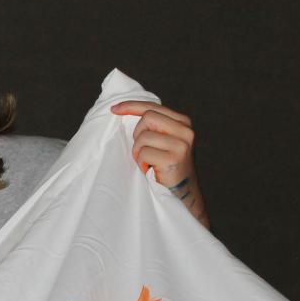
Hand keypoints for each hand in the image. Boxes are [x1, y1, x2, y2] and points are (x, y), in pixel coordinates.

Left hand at [113, 100, 209, 228]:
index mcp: (183, 122)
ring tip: (147, 162)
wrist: (182, 194)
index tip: (113, 109)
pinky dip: (142, 162)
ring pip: (144, 136)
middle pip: (147, 118)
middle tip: (142, 151)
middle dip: (137, 135)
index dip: (131, 106)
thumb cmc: (166, 167)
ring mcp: (182, 144)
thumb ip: (154, 127)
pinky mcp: (174, 158)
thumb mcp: (163, 142)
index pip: (152, 107)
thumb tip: (124, 111)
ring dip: (139, 152)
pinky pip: (144, 153)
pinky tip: (150, 170)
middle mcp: (186, 130)